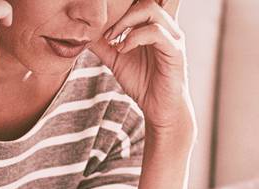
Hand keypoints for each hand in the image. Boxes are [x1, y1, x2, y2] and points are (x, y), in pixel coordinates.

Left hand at [91, 0, 193, 134]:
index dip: (122, 8)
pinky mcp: (175, 51)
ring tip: (113, 41)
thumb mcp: (116, 59)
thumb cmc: (143, 83)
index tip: (104, 26)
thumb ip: (103, 44)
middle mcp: (167, 27)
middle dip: (121, 13)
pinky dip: (135, 37)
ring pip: (151, 10)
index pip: (141, 3)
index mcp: (155, 25)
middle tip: (107, 34)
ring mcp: (173, 37)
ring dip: (126, 22)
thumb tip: (83, 33)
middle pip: (145, 1)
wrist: (158, 109)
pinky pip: (156, 32)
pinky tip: (123, 49)